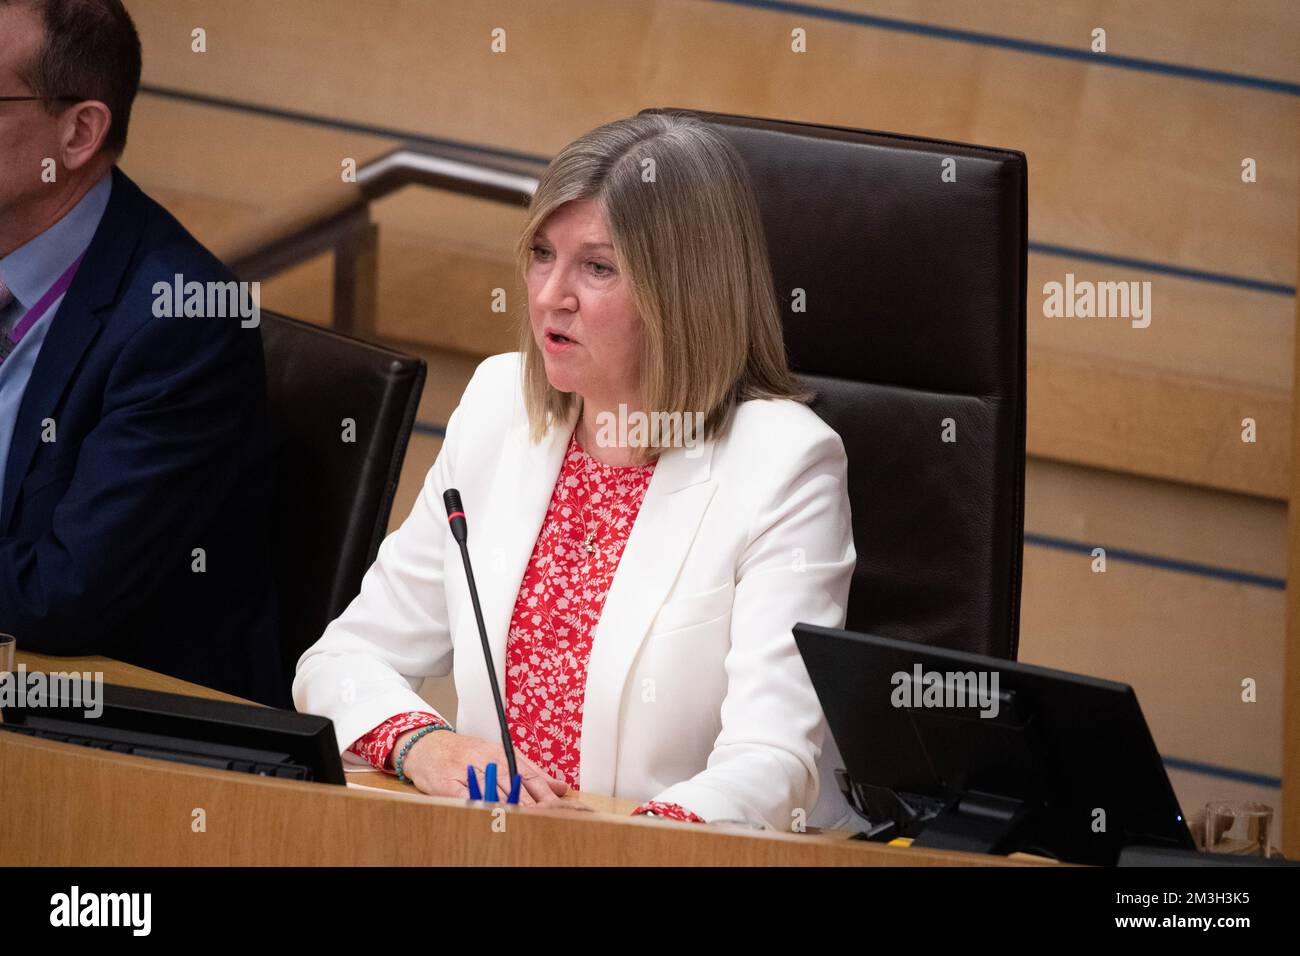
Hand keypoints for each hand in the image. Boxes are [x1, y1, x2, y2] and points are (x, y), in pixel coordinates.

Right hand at [395, 729, 570, 806]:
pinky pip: (468, 798)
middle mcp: (487, 759)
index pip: (529, 775)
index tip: (559, 807)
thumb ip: (530, 770)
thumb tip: (559, 786)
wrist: (427, 745)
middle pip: (514, 785)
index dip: (545, 793)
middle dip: (531, 804)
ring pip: (493, 792)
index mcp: (502, 753)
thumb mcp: (499, 754)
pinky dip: (481, 807)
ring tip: (525, 821)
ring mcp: (468, 770)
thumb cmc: (464, 752)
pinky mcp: (449, 783)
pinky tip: (492, 816)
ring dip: (510, 808)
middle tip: (546, 818)